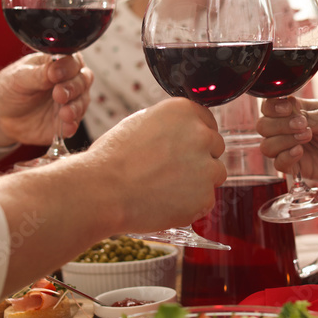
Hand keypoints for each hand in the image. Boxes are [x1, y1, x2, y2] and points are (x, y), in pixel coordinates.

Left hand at [0, 53, 92, 147]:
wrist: (0, 114)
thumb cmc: (10, 88)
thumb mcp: (19, 77)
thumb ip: (39, 74)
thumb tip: (55, 68)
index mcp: (58, 64)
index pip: (73, 61)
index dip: (68, 68)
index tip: (55, 75)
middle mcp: (68, 81)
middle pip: (83, 80)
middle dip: (73, 88)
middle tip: (58, 94)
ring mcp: (69, 102)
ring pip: (82, 102)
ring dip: (75, 107)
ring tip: (64, 113)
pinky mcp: (65, 122)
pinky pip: (74, 123)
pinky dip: (72, 124)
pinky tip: (66, 125)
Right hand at [89, 99, 227, 229]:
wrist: (102, 190)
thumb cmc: (112, 158)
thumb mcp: (141, 123)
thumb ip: (170, 127)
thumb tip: (181, 135)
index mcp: (184, 111)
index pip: (208, 123)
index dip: (194, 139)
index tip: (182, 150)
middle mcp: (200, 135)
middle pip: (215, 148)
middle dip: (199, 159)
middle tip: (171, 171)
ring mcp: (206, 167)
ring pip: (215, 174)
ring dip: (198, 182)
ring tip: (166, 188)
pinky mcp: (204, 196)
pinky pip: (206, 201)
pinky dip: (191, 205)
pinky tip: (165, 202)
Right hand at [256, 97, 317, 187]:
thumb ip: (311, 116)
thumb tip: (292, 116)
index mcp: (294, 110)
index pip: (269, 106)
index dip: (273, 107)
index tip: (288, 110)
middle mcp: (286, 128)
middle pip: (263, 126)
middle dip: (280, 125)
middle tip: (303, 125)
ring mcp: (288, 147)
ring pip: (267, 146)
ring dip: (283, 141)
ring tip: (306, 138)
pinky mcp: (294, 166)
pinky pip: (278, 164)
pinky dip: (286, 157)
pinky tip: (300, 152)